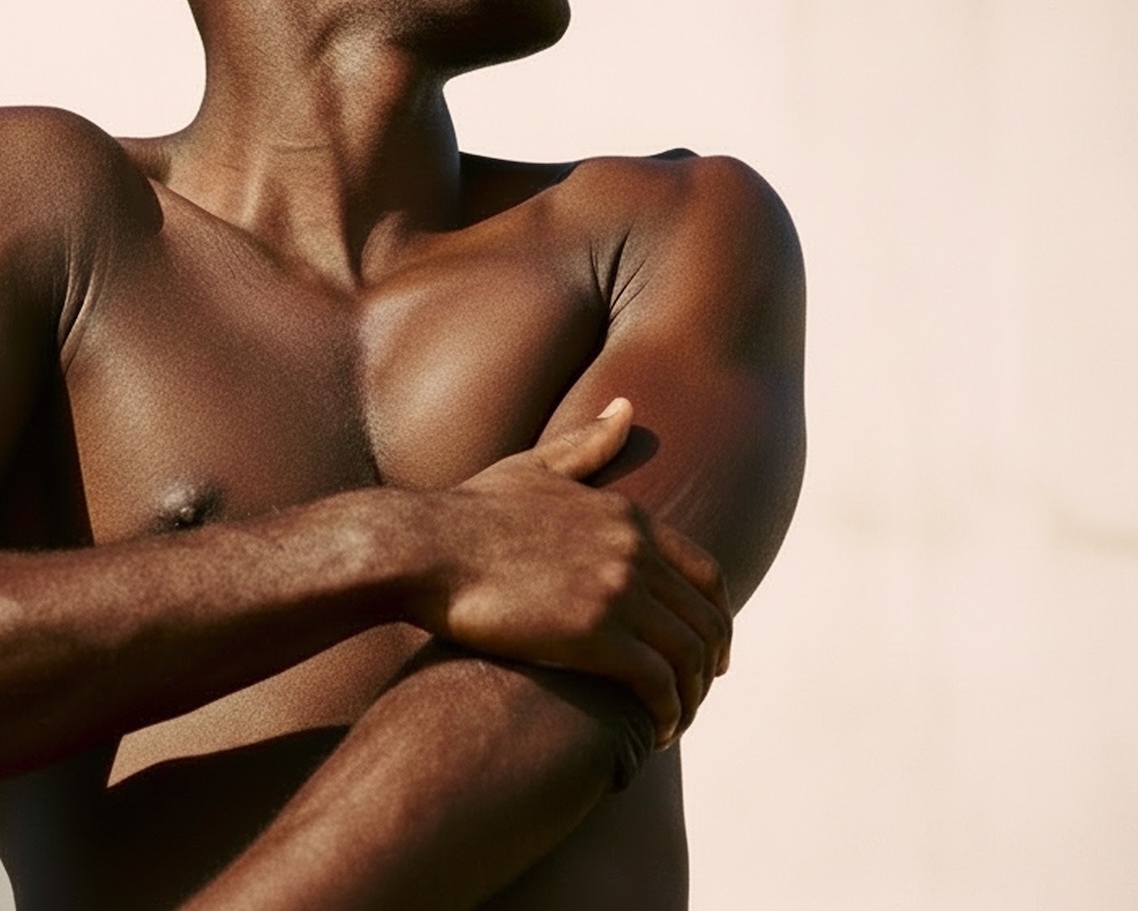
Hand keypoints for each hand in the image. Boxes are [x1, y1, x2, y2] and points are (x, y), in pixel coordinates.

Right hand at [413, 400, 732, 744]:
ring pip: (689, 656)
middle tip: (697, 691)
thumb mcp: (534, 468)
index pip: (706, 573)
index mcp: (627, 516)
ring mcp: (618, 592)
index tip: (708, 645)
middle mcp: (635, 552)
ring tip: (675, 719)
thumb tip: (627, 407)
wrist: (422, 548)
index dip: (714, 614)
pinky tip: (658, 731)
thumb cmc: (466, 513)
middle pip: (706, 619)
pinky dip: (669, 712)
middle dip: (709, 661)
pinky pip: (659, 684)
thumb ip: (587, 444)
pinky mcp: (597, 636)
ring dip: (691, 695)